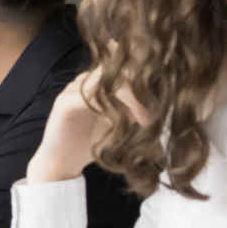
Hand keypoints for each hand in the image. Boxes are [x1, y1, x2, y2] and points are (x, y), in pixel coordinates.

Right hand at [26, 68, 152, 183]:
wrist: (63, 161)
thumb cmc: (92, 141)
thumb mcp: (122, 123)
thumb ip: (134, 109)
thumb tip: (159, 101)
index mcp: (99, 83)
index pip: (122, 65)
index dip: (142, 75)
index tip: (163, 96)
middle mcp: (85, 80)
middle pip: (116, 68)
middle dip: (140, 87)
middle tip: (154, 113)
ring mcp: (72, 89)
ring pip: (105, 80)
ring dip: (130, 98)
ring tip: (143, 121)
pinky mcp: (64, 102)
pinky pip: (88, 95)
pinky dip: (108, 107)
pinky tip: (119, 122)